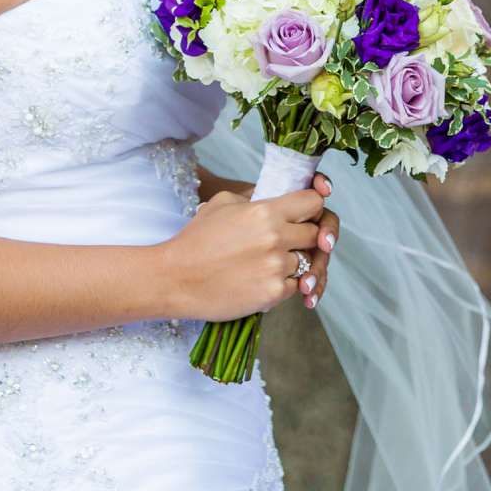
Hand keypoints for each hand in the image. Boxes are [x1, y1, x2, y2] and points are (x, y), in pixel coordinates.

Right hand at [159, 177, 332, 321]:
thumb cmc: (195, 240)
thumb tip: (276, 197)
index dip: (311, 208)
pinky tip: (261, 280)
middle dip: (304, 237)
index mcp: (266, 211)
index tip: (304, 214)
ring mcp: (276, 267)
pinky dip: (283, 284)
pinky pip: (295, 287)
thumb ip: (255, 198)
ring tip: (264, 263)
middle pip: (315, 234)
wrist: (174, 279)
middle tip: (285, 242)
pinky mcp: (272, 293)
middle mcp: (276, 238)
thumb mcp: (222, 203)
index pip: (314, 202)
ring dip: (291, 263)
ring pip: (305, 262)